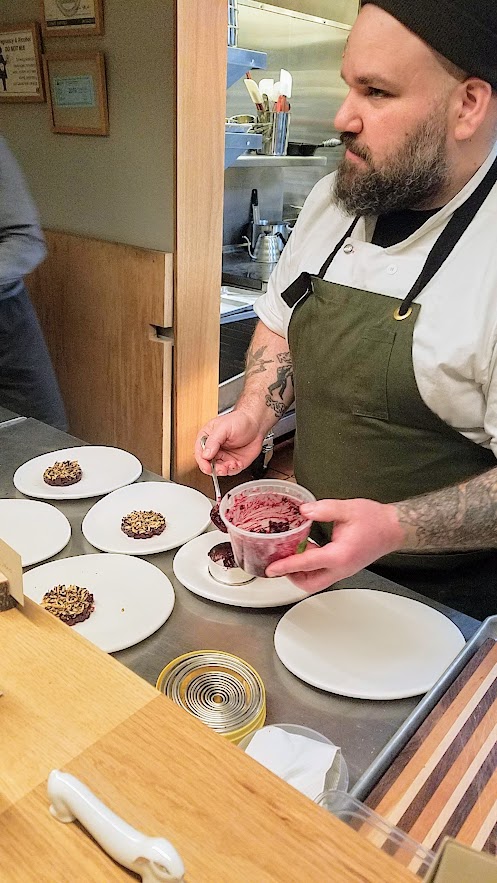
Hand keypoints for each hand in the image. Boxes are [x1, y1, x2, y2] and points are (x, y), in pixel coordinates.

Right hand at [195, 410, 264, 475]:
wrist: (256, 424)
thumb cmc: (239, 420)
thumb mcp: (223, 427)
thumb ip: (213, 441)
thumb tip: (205, 454)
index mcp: (207, 438)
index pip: (200, 453)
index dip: (202, 462)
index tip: (208, 467)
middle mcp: (214, 449)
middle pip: (208, 464)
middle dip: (215, 469)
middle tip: (222, 468)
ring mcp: (224, 456)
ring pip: (219, 470)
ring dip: (225, 470)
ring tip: (232, 464)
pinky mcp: (233, 462)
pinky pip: (231, 471)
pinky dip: (234, 470)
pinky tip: (238, 463)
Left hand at [265, 498, 404, 590]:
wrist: (393, 528)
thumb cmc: (375, 520)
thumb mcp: (348, 509)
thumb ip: (324, 509)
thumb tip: (304, 511)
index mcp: (340, 555)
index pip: (307, 564)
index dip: (286, 566)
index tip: (271, 569)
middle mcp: (341, 568)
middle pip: (309, 583)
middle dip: (290, 576)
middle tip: (278, 563)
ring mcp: (343, 570)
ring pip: (316, 581)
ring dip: (300, 572)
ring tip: (289, 555)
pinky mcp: (344, 568)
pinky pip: (323, 574)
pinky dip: (310, 567)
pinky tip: (306, 550)